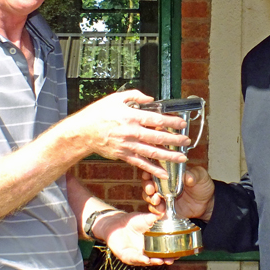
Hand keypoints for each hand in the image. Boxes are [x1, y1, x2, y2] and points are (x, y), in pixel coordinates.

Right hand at [69, 90, 189, 178]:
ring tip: (182, 158)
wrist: (82, 132)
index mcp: (131, 117)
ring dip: (169, 156)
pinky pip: (141, 164)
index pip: (156, 119)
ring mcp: (128, 145)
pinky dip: (153, 169)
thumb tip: (150, 99)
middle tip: (187, 141)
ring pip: (152, 152)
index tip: (182, 123)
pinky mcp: (123, 155)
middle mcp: (131, 132)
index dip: (171, 121)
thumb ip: (135, 96)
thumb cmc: (98, 113)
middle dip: (175, 140)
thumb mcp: (116, 98)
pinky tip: (164, 173)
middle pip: (158, 137)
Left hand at [94, 211, 174, 265]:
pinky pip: (134, 259)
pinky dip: (140, 259)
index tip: (180, 253)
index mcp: (154, 243)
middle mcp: (147, 252)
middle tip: (172, 260)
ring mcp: (137, 255)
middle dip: (166, 260)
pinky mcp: (127, 256)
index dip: (172, 252)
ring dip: (155, 262)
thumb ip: (157, 217)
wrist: (116, 223)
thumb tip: (168, 213)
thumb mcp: (147, 218)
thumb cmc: (133, 221)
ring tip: (161, 261)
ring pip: (148, 261)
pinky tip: (146, 259)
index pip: (165, 250)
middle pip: (158, 259)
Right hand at [142, 166, 214, 221]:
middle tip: (151, 189)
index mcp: (170, 173)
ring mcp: (163, 196)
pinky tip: (161, 210)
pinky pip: (154, 209)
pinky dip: (155, 210)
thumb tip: (188, 176)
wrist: (207, 204)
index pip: (155, 169)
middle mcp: (163, 184)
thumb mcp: (201, 177)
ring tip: (157, 200)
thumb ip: (194, 175)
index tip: (148, 174)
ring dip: (150, 198)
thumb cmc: (203, 186)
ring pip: (148, 196)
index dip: (149, 172)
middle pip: (147, 183)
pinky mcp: (164, 208)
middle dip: (147, 186)